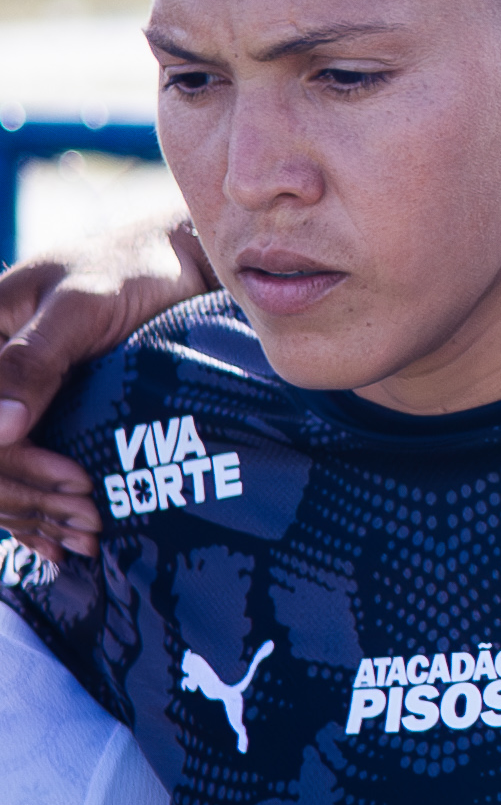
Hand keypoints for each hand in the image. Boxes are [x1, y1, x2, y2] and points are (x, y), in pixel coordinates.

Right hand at [0, 219, 214, 560]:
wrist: (179, 262)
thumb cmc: (132, 269)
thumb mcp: (82, 304)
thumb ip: (34, 359)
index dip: (12, 466)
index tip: (74, 484)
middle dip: (26, 498)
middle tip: (90, 524)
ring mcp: (9, 397)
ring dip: (31, 513)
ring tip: (84, 541)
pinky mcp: (37, 414)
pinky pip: (16, 471)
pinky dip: (33, 511)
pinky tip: (56, 543)